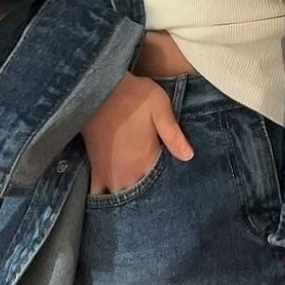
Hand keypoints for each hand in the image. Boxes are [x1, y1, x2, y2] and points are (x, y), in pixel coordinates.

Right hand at [80, 72, 193, 195]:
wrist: (100, 87)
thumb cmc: (133, 95)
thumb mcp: (160, 107)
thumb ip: (173, 134)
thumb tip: (189, 156)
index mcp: (145, 160)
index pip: (159, 187)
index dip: (166, 188)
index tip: (172, 186)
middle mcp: (126, 172)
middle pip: (139, 195)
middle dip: (148, 196)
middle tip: (154, 189)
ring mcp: (108, 173)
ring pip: (119, 196)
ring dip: (127, 195)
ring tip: (136, 191)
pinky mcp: (94, 167)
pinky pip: (97, 192)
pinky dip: (104, 195)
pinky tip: (112, 191)